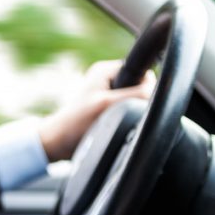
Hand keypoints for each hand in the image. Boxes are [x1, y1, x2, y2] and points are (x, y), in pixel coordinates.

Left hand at [39, 59, 155, 161]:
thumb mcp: (107, 106)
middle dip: (136, 104)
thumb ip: (134, 96)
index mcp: (106, 70)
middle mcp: (108, 79)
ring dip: (129, 114)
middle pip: (140, 89)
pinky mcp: (107, 109)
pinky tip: (114, 128)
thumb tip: (157, 92)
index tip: (135, 105)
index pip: (142, 72)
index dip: (145, 89)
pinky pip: (127, 112)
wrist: (57, 144)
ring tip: (113, 123)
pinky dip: (125, 120)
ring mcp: (107, 94)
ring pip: (135, 103)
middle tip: (119, 117)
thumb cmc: (75, 124)